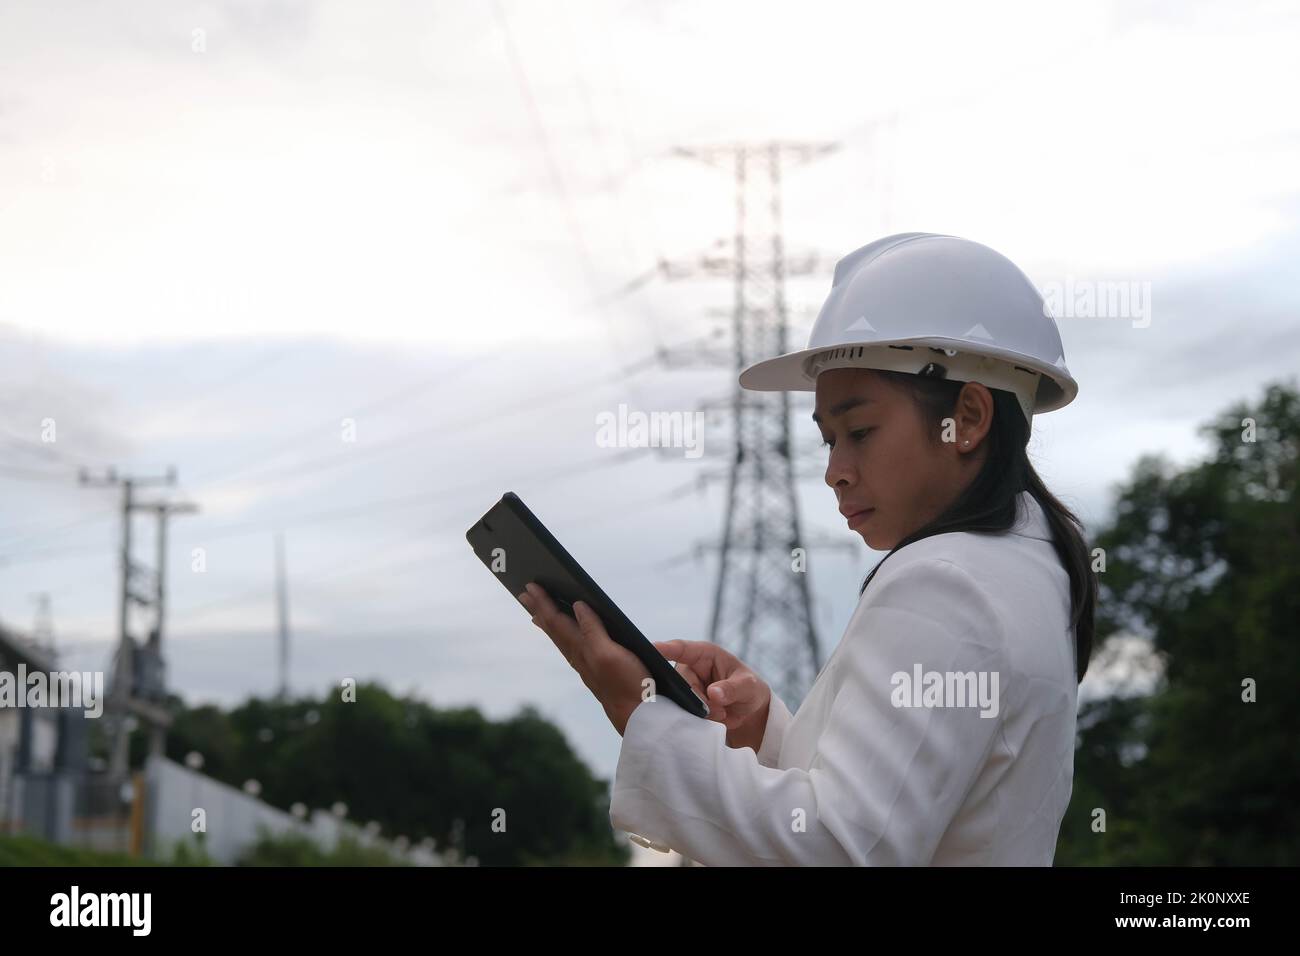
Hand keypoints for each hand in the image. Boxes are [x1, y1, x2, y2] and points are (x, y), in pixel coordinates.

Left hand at [517, 583, 651, 735]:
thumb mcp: (609, 654)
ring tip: (537, 611)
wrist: (638, 718)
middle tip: (524, 593)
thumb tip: (577, 606)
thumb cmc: (627, 685)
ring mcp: (586, 664)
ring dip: (548, 622)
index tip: (531, 586)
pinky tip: (566, 636)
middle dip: (540, 609)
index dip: (544, 603)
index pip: (557, 621)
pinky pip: (572, 647)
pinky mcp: (596, 671)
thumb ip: (592, 630)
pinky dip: (563, 636)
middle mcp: (579, 656)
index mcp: (581, 648)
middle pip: (554, 629)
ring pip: (561, 639)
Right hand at [653, 640, 770, 752]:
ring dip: (701, 712)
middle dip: (699, 700)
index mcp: (704, 654)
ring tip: (722, 713)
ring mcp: (684, 688)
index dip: (666, 649)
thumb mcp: (748, 686)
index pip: (682, 649)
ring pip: (680, 702)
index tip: (652, 648)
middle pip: (680, 683)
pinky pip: (683, 714)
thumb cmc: (748, 689)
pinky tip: (714, 719)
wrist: (748, 711)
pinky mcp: (683, 705)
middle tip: (721, 710)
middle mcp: (689, 669)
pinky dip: (699, 721)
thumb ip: (733, 688)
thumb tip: (713, 693)